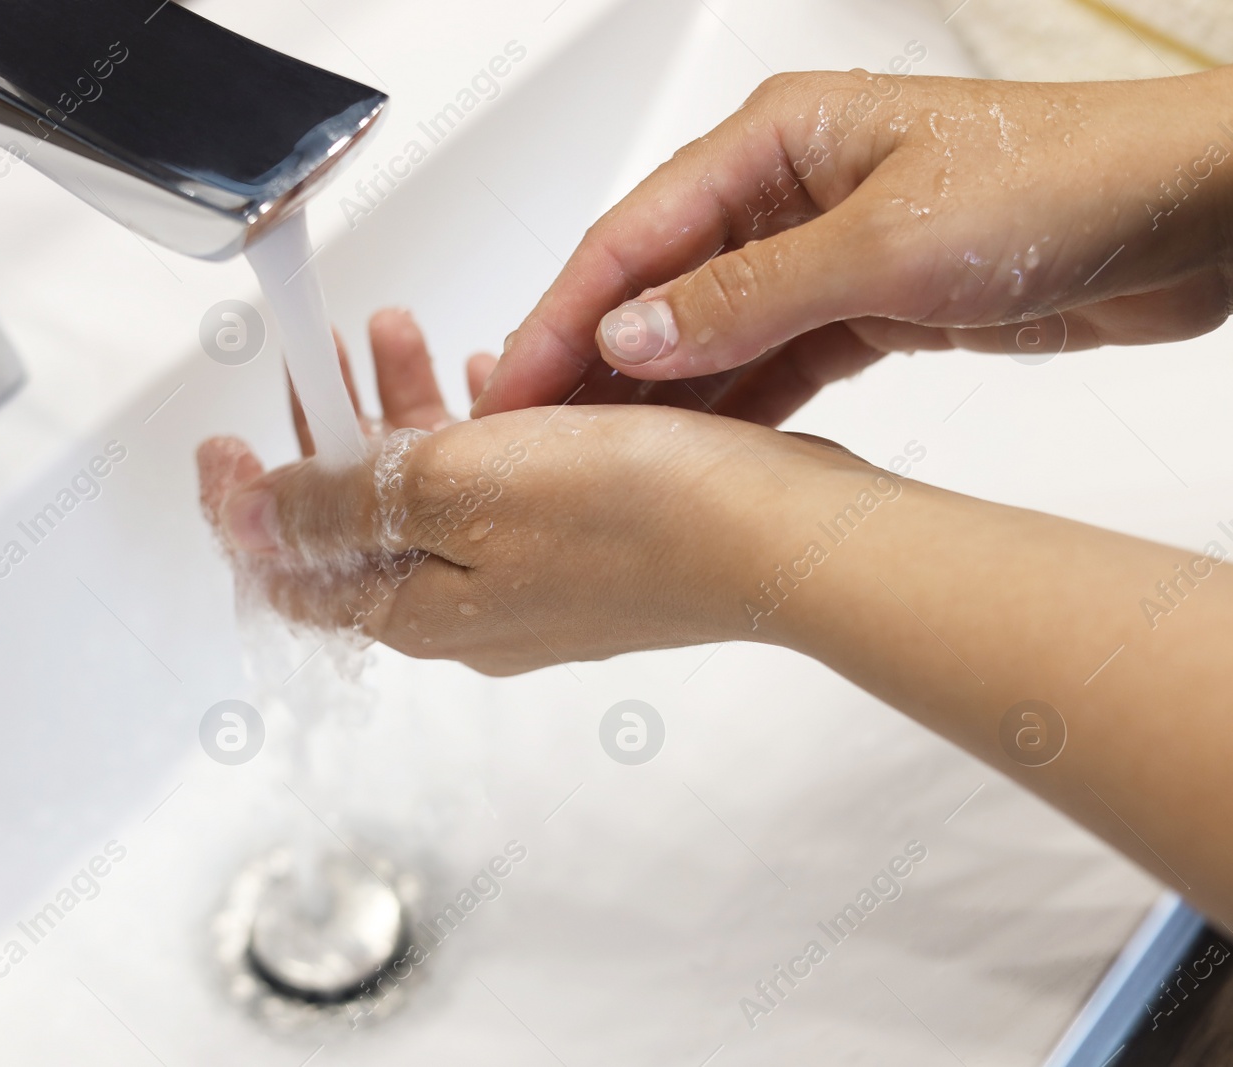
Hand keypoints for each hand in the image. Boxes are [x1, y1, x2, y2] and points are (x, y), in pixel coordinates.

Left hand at [197, 310, 859, 673]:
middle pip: (358, 524)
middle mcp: (468, 609)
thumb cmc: (641, 513)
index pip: (291, 574)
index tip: (220, 439)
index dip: (243, 506)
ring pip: (430, 493)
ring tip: (401, 334)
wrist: (783, 537)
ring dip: (403, 410)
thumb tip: (252, 518)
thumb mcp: (461, 489)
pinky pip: (501, 487)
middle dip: (328, 430)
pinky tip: (493, 376)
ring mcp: (530, 582)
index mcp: (420, 607)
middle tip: (322, 352)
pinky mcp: (583, 549)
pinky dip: (481, 427)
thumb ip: (344, 504)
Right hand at [471, 68, 1232, 425]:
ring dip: (658, 395)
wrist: (1194, 215)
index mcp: (774, 141)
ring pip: (712, 332)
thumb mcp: (886, 243)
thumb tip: (632, 337)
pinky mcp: (869, 305)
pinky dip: (736, 407)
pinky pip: (776, 361)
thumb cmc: (1065, 182)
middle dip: (594, 362)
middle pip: (658, 287)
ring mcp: (826, 250)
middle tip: (532, 437)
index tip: (511, 386)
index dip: (563, 316)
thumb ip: (747, 294)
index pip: (633, 239)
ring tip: (596, 460)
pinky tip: (696, 452)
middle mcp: (788, 191)